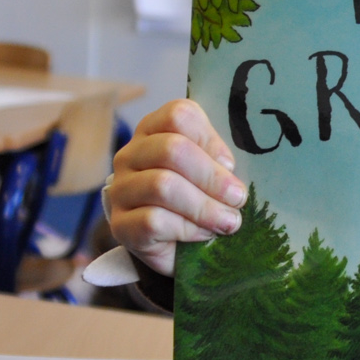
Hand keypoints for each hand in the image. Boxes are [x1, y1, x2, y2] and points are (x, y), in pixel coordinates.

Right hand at [105, 99, 243, 276]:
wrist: (174, 244)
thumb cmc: (198, 196)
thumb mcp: (210, 171)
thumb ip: (219, 160)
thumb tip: (229, 168)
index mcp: (154, 130)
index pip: (178, 115)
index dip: (209, 138)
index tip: (230, 164)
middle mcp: (130, 155)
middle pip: (171, 150)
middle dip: (212, 176)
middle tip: (238, 198)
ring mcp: (121, 190)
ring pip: (162, 186)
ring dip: (205, 207)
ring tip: (229, 221)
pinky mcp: (121, 225)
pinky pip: (154, 221)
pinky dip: (188, 228)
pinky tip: (204, 234)